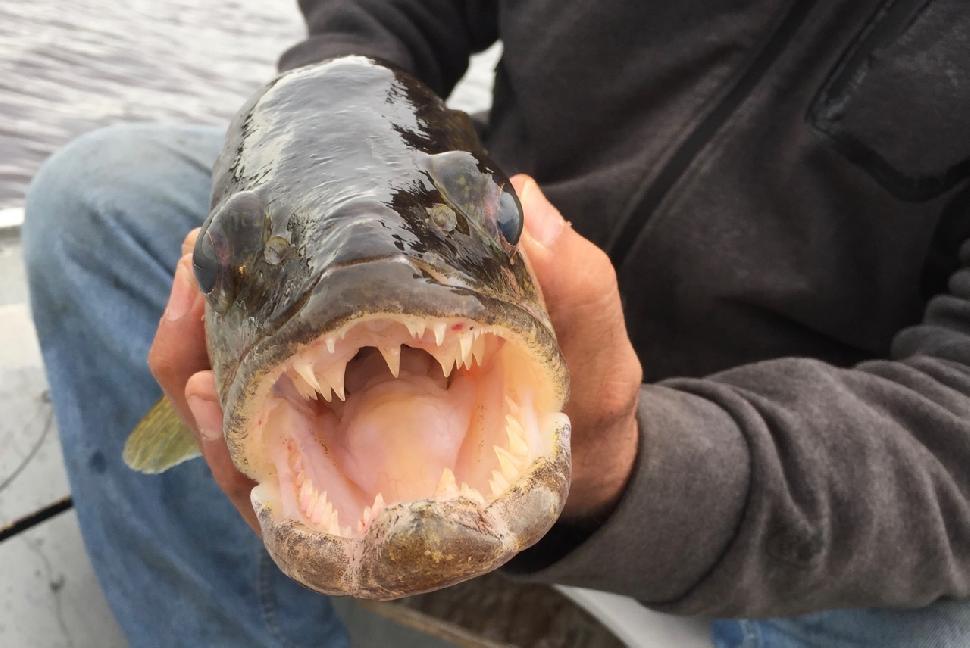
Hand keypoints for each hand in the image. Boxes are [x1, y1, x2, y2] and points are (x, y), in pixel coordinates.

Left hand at [147, 179, 642, 531]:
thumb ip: (577, 298)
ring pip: (245, 404)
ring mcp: (352, 430)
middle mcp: (362, 477)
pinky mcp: (351, 385)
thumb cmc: (585, 414)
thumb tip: (528, 210)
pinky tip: (243, 262)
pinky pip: (274, 363)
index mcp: (405, 503)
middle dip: (201, 371)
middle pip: (244, 449)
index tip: (208, 388)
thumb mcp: (599, 369)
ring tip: (206, 254)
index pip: (292, 507)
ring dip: (213, 334)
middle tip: (198, 278)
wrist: (580, 422)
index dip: (239, 456)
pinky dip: (249, 314)